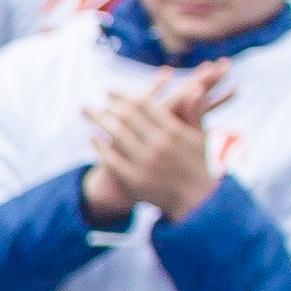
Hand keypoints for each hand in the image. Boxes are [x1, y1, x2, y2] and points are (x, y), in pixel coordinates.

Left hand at [80, 65, 225, 221]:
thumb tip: (197, 87)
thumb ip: (196, 112)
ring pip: (115, 134)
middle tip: (91, 102)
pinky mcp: (134, 179)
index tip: (110, 91)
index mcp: (176, 131)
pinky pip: (111, 158)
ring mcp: (145, 162)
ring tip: (86, 112)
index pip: (144, 106)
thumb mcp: (204, 137)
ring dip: (97, 120)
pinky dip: (99, 145)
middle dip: (105, 106)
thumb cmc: (203, 165)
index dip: (124, 96)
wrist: (201, 202)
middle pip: (125, 117)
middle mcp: (159, 145)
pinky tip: (91, 136)